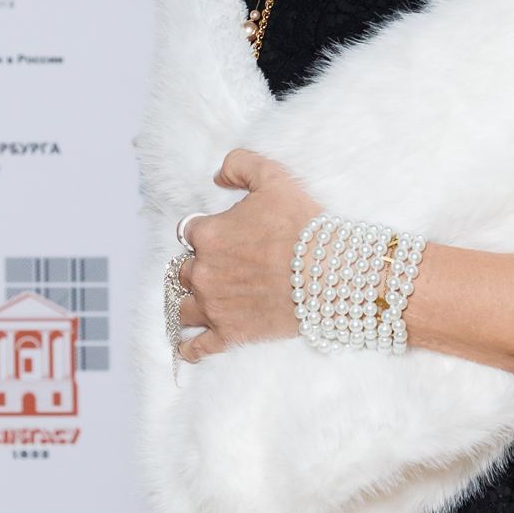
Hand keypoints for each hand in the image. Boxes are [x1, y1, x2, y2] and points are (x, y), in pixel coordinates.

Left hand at [172, 148, 317, 364]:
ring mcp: (214, 306)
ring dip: (188, 304)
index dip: (205, 231)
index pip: (189, 230)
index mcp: (209, 234)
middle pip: (183, 270)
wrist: (330, 272)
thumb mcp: (274, 178)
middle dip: (198, 267)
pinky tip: (188, 347)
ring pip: (183, 308)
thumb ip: (240, 165)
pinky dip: (190, 347)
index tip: (223, 236)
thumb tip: (218, 176)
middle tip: (220, 267)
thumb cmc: (303, 225)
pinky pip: (197, 346)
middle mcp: (204, 271)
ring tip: (196, 305)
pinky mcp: (230, 334)